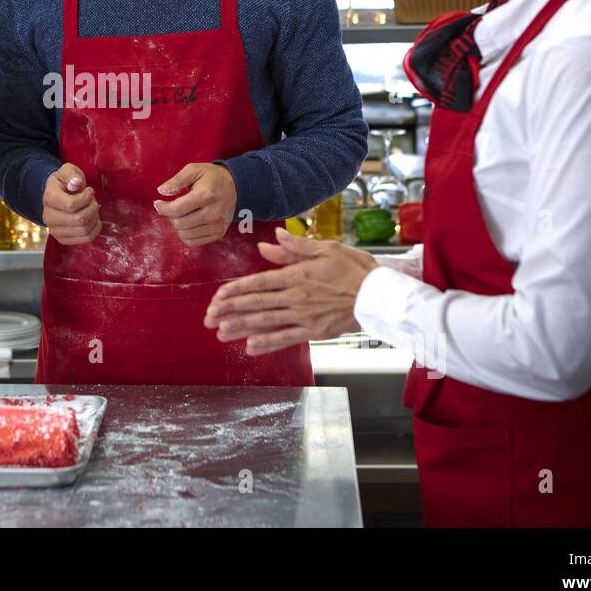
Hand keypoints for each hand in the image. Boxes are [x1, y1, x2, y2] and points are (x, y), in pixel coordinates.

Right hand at [42, 163, 100, 244]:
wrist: (57, 195)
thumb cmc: (65, 182)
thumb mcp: (67, 171)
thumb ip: (71, 175)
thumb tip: (76, 183)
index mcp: (49, 198)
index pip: (71, 205)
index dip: (86, 198)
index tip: (89, 191)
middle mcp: (48, 216)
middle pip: (79, 219)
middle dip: (92, 208)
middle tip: (92, 200)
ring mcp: (54, 230)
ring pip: (84, 230)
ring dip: (94, 218)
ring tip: (92, 208)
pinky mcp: (62, 239)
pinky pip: (86, 239)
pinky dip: (95, 229)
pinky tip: (93, 219)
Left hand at [153, 162, 237, 245]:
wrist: (236, 187)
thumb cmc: (212, 177)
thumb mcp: (194, 170)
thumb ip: (176, 180)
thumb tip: (161, 191)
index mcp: (206, 195)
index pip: (177, 209)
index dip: (162, 208)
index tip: (158, 203)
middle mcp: (213, 213)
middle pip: (179, 223)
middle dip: (170, 215)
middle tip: (172, 206)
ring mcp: (217, 226)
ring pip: (184, 234)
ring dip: (177, 225)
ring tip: (181, 214)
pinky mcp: (218, 234)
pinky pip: (193, 241)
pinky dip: (185, 234)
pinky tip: (188, 222)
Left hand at [203, 228, 377, 353]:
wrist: (381, 296)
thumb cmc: (355, 269)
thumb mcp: (326, 248)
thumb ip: (294, 247)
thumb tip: (267, 243)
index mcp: (296, 275)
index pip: (258, 283)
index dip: (235, 291)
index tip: (216, 297)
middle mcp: (296, 297)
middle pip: (256, 304)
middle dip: (230, 311)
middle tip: (209, 318)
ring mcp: (304, 316)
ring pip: (267, 322)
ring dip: (241, 328)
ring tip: (221, 333)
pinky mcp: (314, 331)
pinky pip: (286, 338)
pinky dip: (268, 342)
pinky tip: (250, 346)